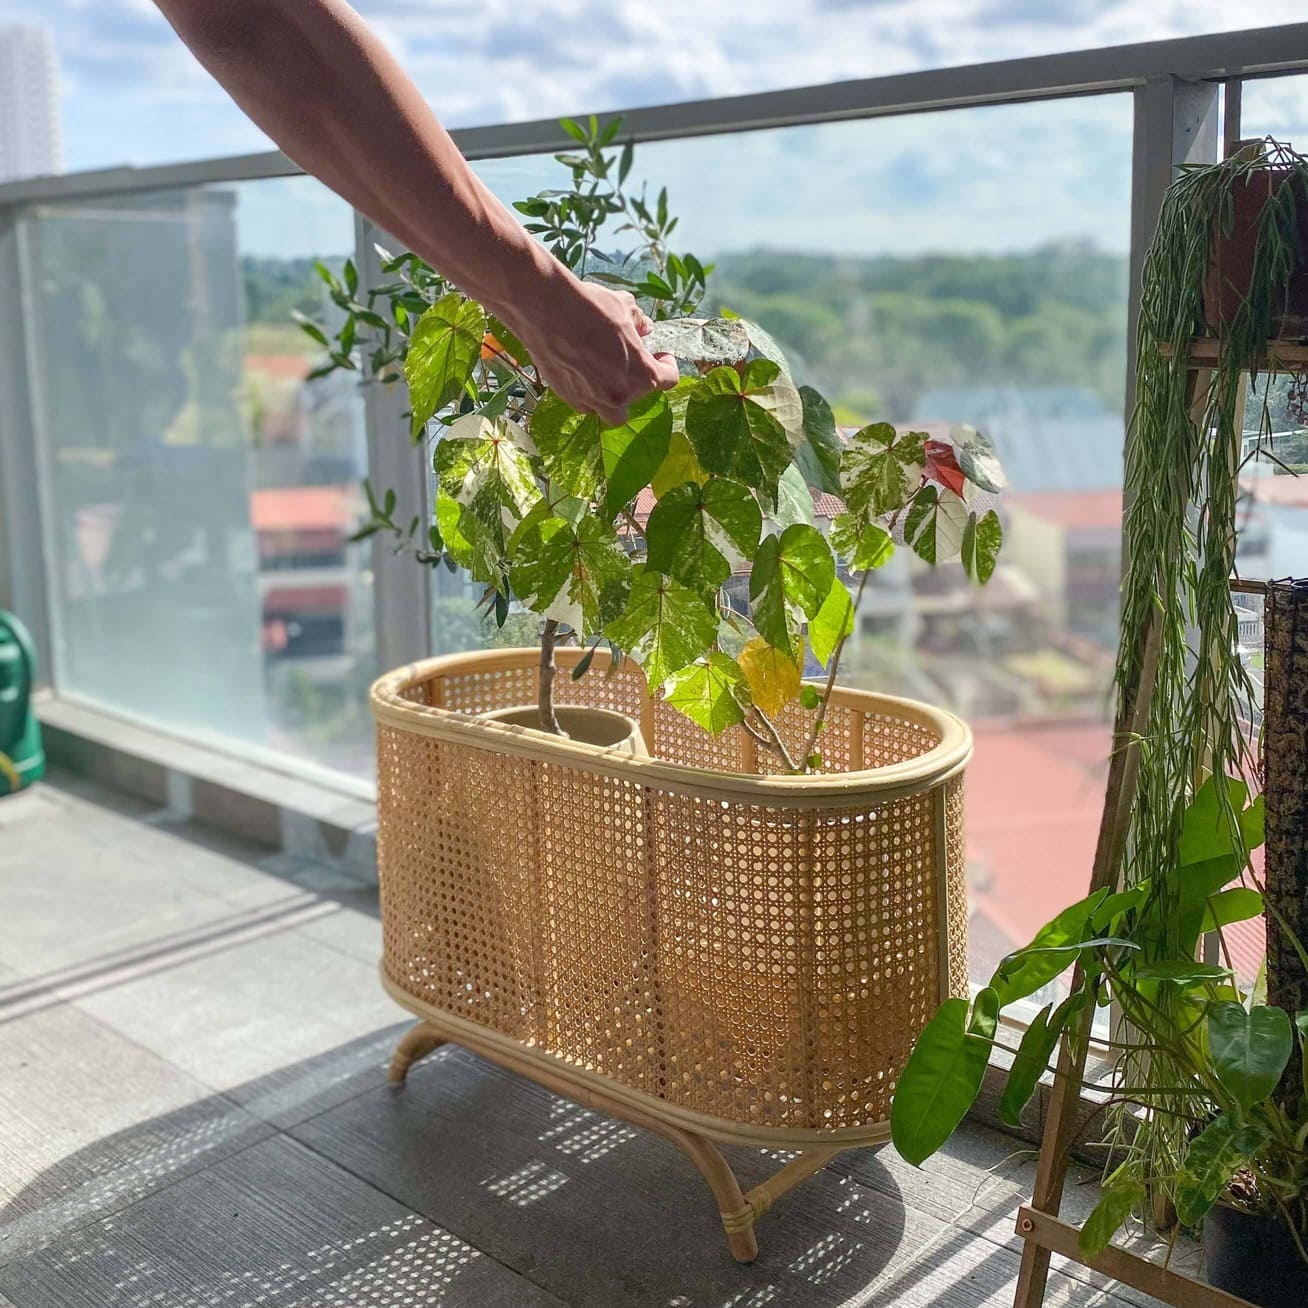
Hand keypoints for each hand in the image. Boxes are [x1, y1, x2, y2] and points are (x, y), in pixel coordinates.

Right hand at [511, 280, 678, 427]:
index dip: (667, 364)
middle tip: (628, 358)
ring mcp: (593, 401)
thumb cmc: (590, 307)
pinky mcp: (570, 398)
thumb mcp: (625, 307)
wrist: (547, 311)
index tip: (659, 355)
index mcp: (643, 375)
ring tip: (607, 374)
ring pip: (613, 412)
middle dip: (637, 378)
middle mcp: (620, 395)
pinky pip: (587, 404)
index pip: (669, 378)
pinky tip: (582, 371)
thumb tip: (645, 328)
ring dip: (615, 397)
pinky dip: (590, 393)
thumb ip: (640, 323)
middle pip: (640, 395)